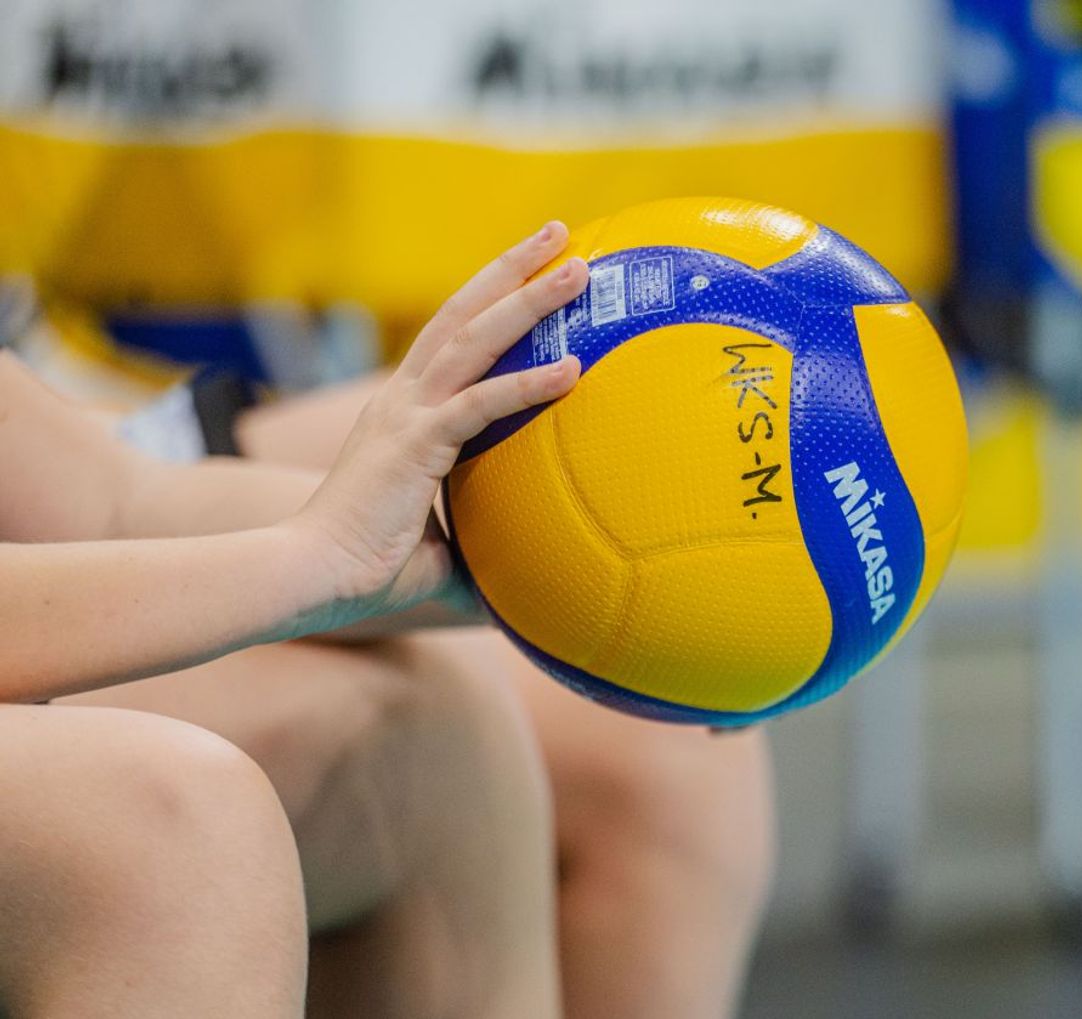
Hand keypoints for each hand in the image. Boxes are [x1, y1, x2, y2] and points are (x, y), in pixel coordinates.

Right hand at [292, 222, 587, 628]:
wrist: (309, 578)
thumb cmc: (365, 572)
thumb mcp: (438, 555)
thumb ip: (479, 557)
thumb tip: (518, 595)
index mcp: (402, 412)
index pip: (452, 337)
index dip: (490, 299)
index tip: (531, 271)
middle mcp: (402, 399)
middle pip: (464, 313)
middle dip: (513, 268)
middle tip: (561, 235)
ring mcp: (406, 414)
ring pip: (475, 338)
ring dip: (528, 299)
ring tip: (579, 269)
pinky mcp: (414, 443)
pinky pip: (481, 405)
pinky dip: (528, 383)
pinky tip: (575, 367)